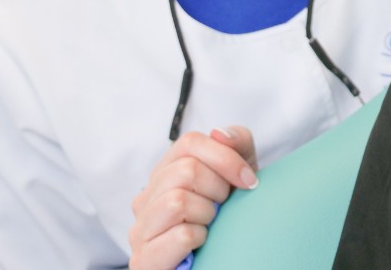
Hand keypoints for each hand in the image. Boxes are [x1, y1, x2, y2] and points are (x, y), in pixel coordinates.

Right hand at [128, 126, 258, 269]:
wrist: (221, 260)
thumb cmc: (227, 219)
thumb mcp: (238, 177)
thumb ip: (236, 145)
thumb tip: (219, 133)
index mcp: (165, 174)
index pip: (190, 143)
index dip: (225, 157)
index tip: (249, 181)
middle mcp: (146, 199)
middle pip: (186, 170)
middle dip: (218, 188)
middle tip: (223, 207)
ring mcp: (140, 230)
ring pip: (178, 200)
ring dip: (207, 213)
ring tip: (210, 225)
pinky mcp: (145, 260)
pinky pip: (180, 235)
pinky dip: (201, 238)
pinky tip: (200, 245)